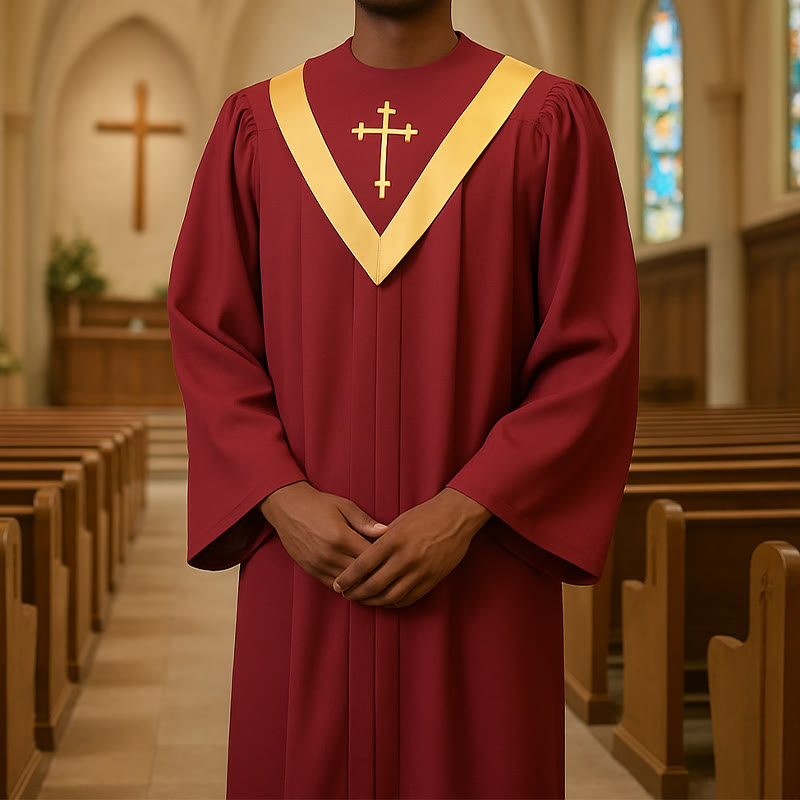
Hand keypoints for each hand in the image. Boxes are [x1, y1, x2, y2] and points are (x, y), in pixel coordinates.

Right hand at [260, 481, 386, 590]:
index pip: (370, 557)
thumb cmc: (318, 504)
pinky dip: (347, 587)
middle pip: (361, 574)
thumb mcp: (344, 506)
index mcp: (341, 537)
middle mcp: (329, 554)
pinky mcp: (311, 570)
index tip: (397, 560)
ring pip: (348, 584)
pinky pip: (333, 585)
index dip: (386, 560)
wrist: (287, 508)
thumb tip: (386, 532)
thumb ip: (365, 521)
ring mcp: (319, 564)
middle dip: (377, 575)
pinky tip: (358, 584)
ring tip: (379, 583)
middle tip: (392, 575)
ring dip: (363, 584)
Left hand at [332, 488, 491, 607]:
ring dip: (373, 601)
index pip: (362, 565)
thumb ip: (380, 540)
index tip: (338, 584)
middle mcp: (405, 558)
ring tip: (363, 600)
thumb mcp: (398, 522)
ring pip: (390, 596)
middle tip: (346, 595)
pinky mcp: (432, 580)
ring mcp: (420, 571)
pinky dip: (393, 602)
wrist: (456, 517)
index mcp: (393, 540)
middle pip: (373, 585)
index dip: (347, 578)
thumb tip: (361, 557)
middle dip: (356, 594)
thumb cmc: (424, 516)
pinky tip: (385, 600)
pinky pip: (408, 598)